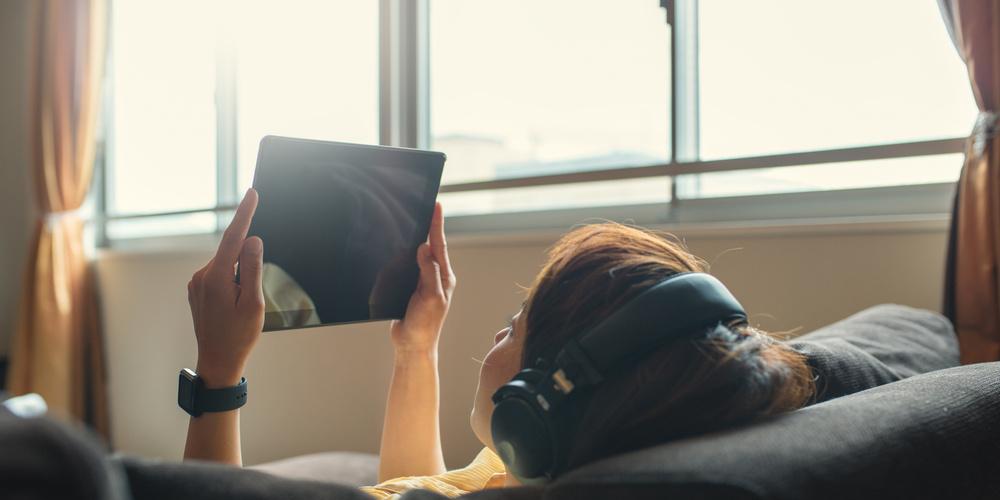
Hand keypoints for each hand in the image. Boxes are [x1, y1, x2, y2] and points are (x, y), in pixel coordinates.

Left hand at [187, 189, 264, 386]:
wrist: (217, 361)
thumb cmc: (239, 335)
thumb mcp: (254, 302)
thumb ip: (252, 268)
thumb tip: (252, 240)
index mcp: (216, 277)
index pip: (234, 237)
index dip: (245, 214)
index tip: (252, 194)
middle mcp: (202, 276)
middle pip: (232, 254)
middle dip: (248, 265)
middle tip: (252, 299)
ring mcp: (197, 283)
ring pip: (227, 266)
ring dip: (240, 278)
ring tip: (241, 310)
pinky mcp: (197, 290)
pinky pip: (220, 276)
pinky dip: (232, 283)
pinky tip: (233, 308)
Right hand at [390, 203, 455, 354]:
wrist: (412, 345)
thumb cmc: (425, 326)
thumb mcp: (430, 297)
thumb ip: (428, 272)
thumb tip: (424, 247)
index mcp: (443, 277)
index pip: (439, 245)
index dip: (436, 224)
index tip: (436, 204)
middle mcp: (434, 277)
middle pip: (429, 246)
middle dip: (427, 226)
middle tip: (426, 205)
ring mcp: (421, 282)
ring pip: (416, 255)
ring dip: (415, 239)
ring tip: (414, 220)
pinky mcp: (409, 288)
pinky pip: (404, 268)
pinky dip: (402, 257)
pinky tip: (399, 247)